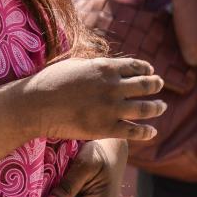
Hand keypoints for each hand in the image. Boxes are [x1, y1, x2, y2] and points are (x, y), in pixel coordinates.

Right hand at [22, 57, 165, 140]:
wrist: (35, 105)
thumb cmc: (48, 82)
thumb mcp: (74, 64)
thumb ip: (94, 66)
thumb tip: (106, 66)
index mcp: (104, 68)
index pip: (134, 66)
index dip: (145, 69)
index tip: (149, 71)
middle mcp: (113, 87)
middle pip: (145, 85)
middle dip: (155, 84)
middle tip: (159, 85)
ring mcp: (111, 108)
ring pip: (146, 108)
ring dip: (157, 107)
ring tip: (162, 107)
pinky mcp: (106, 128)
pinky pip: (135, 131)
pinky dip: (147, 131)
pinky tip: (152, 131)